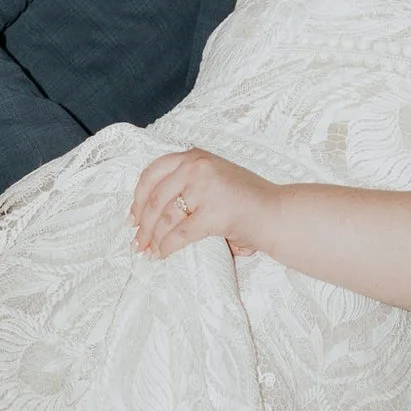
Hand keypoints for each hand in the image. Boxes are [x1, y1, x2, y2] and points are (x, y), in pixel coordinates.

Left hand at [130, 147, 275, 261]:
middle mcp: (197, 167)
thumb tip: (147, 213)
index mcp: (195, 157)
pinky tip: (162, 254)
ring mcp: (205, 188)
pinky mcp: (213, 213)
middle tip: (137, 241)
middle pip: (155, 198)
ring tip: (147, 251)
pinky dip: (167, 247)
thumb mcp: (213, 178)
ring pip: (165, 217)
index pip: (153, 173)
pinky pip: (180, 234)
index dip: (138, 197)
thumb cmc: (247, 200)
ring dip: (152, 238)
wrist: (278, 213)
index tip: (132, 216)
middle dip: (143, 224)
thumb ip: (186, 185)